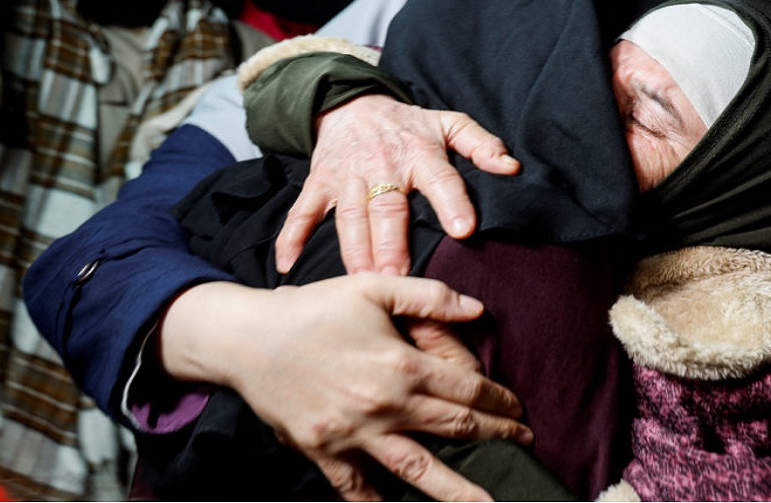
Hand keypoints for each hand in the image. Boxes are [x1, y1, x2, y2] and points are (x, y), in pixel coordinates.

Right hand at [159, 275, 532, 501]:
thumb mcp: (371, 287)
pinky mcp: (325, 451)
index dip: (500, 401)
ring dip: (458, 490)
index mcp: (401, 365)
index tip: (518, 409)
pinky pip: (357, 488)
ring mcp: (355, 434)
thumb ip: (428, 296)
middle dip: (495, 438)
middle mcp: (385, 405)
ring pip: (418, 471)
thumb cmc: (312, 309)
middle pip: (455, 429)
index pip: (468, 389)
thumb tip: (477, 308)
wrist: (247, 338)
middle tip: (523, 446)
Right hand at [275, 94, 519, 274]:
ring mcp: (347, 176)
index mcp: (420, 152)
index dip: (452, 202)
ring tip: (361, 283)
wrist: (352, 103)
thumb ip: (480, 144)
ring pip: (349, 216)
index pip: (440, 178)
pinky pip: (303, 210)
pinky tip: (288, 265)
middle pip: (388, 207)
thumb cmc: (408, 125)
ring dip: (353, 249)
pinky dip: (291, 236)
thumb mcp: (448, 124)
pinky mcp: (319, 182)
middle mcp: (382, 165)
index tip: (463, 230)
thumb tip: (512, 167)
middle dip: (391, 243)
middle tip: (398, 278)